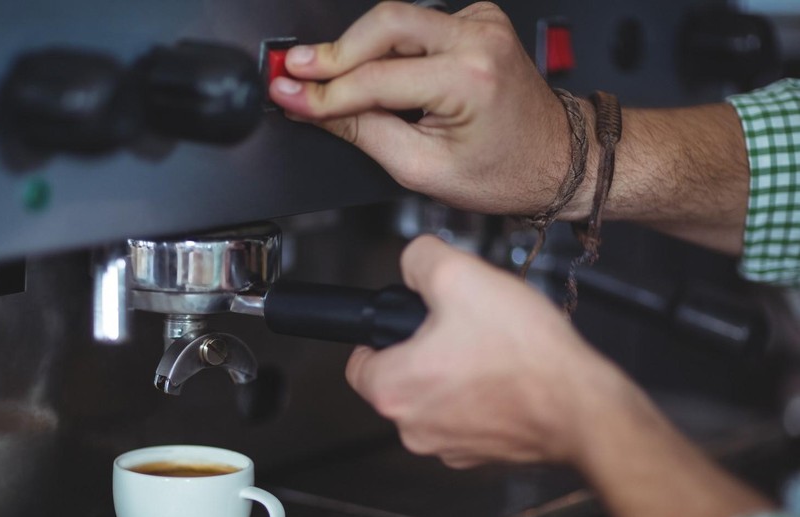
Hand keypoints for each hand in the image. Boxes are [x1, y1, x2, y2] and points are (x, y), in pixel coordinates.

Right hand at [269, 2, 577, 216]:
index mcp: (469, 78)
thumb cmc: (505, 171)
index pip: (375, 78)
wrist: (556, 159)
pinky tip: (372, 71)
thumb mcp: (422, 168)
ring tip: (322, 77)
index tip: (287, 92)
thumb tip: (315, 109)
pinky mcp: (476, 21)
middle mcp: (478, 38)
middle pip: (382, 25)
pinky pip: (416, 24)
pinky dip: (386, 46)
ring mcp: (480, 23)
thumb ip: (363, 132)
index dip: (323, 90)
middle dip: (332, 52)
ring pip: (395, 19)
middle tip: (293, 72)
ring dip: (356, 48)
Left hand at [345, 235, 635, 468]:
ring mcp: (448, 447)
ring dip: (453, 374)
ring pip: (435, 399)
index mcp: (393, 390)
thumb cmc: (525, 355)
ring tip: (488, 349)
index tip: (401, 324)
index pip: (357, 362)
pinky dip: (481, 397)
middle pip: (399, 380)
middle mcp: (413, 428)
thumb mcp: (460, 275)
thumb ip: (420, 259)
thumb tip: (414, 261)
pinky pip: (467, 417)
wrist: (582, 406)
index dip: (379, 335)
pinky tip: (507, 375)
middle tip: (457, 328)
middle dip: (423, 350)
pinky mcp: (482, 455)